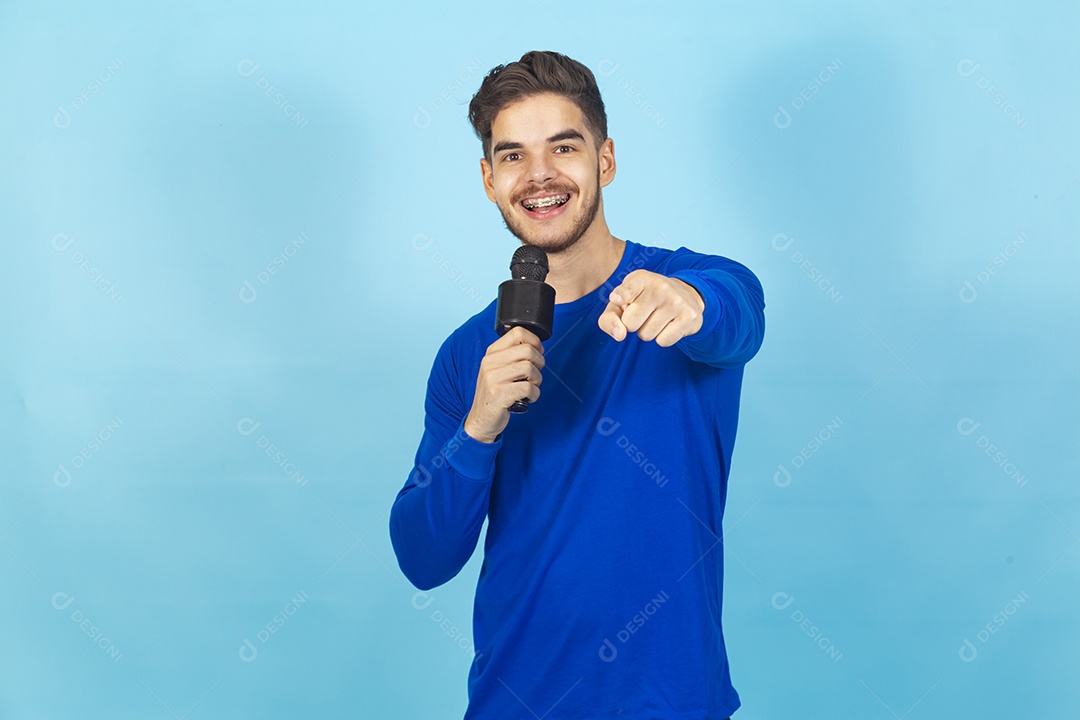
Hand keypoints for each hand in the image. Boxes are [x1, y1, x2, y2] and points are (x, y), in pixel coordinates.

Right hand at [463, 326, 544, 442]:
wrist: (481, 420)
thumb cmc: (495, 394)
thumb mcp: (498, 370)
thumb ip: (513, 356)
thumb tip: (538, 346)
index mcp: (491, 353)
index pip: (518, 332)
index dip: (535, 341)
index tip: (537, 353)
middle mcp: (490, 363)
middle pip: (528, 350)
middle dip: (539, 362)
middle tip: (534, 374)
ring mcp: (493, 378)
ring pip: (530, 368)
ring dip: (537, 380)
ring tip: (530, 387)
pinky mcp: (499, 394)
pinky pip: (529, 388)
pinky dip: (534, 395)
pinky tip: (527, 398)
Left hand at [599, 269, 704, 345]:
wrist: (685, 295)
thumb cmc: (643, 301)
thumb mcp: (622, 303)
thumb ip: (609, 318)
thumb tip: (620, 335)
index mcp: (640, 279)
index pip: (628, 289)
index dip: (621, 296)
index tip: (616, 299)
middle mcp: (660, 287)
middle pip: (630, 324)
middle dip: (632, 325)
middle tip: (644, 313)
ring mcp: (676, 301)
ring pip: (646, 335)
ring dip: (647, 332)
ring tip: (656, 317)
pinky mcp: (689, 317)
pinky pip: (663, 341)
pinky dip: (662, 338)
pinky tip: (669, 324)